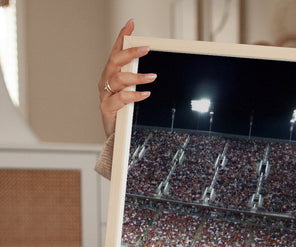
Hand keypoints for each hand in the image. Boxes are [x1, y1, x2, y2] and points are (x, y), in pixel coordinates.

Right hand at [98, 19, 155, 136]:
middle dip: (130, 53)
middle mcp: (106, 81)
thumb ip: (137, 79)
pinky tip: (145, 94)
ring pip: (118, 79)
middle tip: (146, 48)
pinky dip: (134, 95)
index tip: (131, 24)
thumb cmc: (124, 112)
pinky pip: (120, 99)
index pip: (116, 51)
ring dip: (136, 76)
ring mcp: (105, 94)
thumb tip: (154, 70)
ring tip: (152, 77)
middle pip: (115, 62)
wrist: (116, 137)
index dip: (122, 37)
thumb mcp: (131, 92)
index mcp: (111, 74)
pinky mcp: (107, 109)